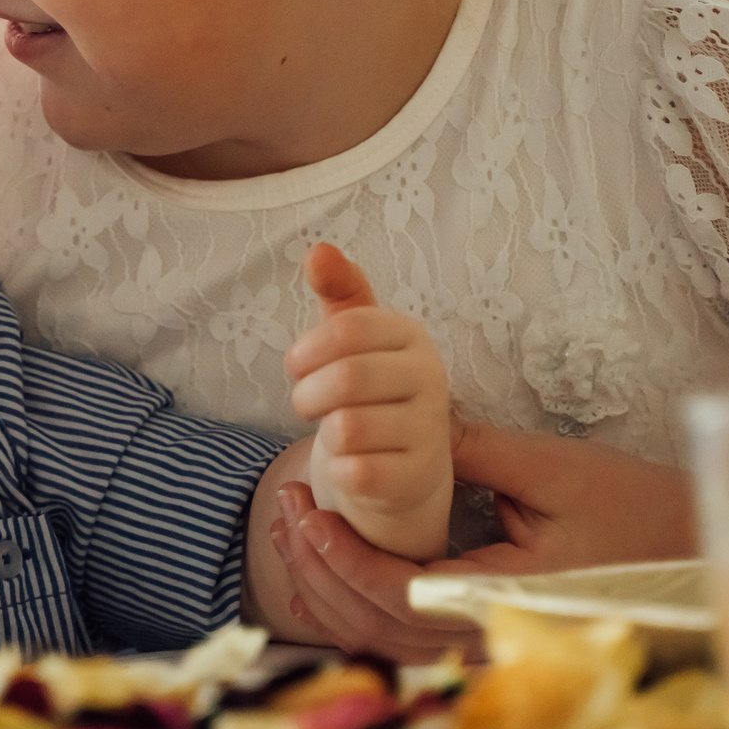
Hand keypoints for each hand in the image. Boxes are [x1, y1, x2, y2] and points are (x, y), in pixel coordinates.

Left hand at [269, 420, 695, 660]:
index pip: (395, 594)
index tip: (306, 511)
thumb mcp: (554, 470)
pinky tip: (335, 564)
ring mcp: (491, 646)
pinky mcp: (491, 638)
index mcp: (503, 599)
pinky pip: (408, 640)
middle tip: (286, 512)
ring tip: (298, 532)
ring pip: (385, 641)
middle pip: (375, 627)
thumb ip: (473, 451)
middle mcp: (491, 636)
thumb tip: (403, 426)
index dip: (339, 557)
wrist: (696, 555)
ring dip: (332, 590)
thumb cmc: (638, 511)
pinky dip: (362, 606)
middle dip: (318, 571)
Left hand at [284, 243, 452, 561]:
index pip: (348, 328)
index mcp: (410, 335)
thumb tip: (319, 249)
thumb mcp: (351, 338)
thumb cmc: (369, 393)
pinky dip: (339, 471)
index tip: (297, 366)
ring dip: (324, 435)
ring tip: (334, 434)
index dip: (306, 351)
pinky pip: (356, 472)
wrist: (404, 469)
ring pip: (347, 428)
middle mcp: (431, 378)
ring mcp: (430, 431)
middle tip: (305, 405)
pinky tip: (352, 466)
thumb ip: (337, 291)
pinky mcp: (418, 479)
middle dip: (307, 396)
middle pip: (346, 379)